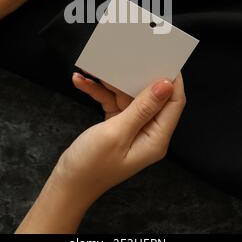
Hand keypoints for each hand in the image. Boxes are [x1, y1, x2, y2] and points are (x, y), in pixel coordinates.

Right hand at [16, 74, 185, 232]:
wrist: (67, 185)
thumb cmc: (91, 165)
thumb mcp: (117, 133)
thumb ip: (142, 107)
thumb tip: (166, 85)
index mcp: (156, 138)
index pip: (174, 103)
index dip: (172, 80)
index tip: (163, 57)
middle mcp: (148, 132)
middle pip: (151, 97)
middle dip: (137, 75)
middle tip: (128, 56)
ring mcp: (132, 129)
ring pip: (128, 96)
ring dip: (110, 83)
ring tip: (97, 67)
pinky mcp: (116, 126)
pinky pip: (112, 102)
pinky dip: (98, 92)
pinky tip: (81, 81)